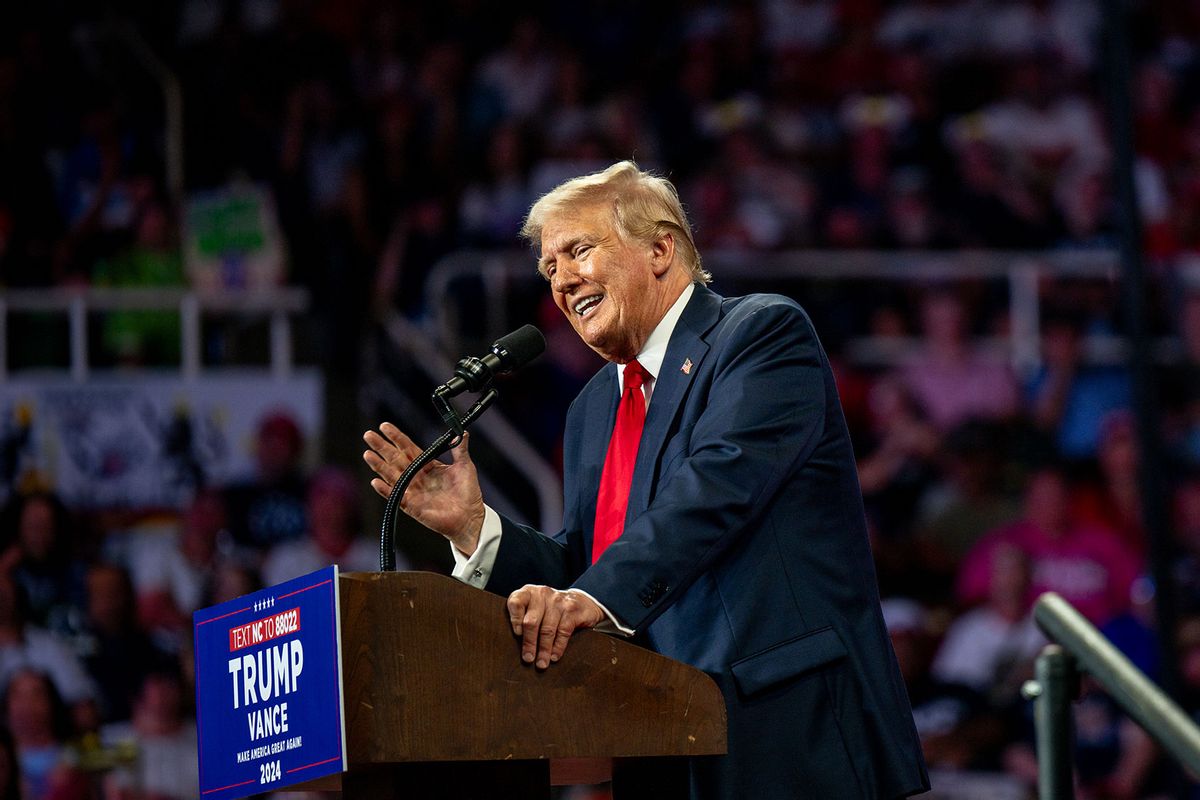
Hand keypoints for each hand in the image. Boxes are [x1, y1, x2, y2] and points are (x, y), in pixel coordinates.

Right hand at [362, 423, 485, 554]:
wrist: (470, 517)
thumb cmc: (468, 492)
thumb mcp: (465, 466)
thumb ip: (460, 449)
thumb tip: (462, 431)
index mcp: (427, 465)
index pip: (408, 447)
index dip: (396, 437)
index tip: (384, 426)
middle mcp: (417, 476)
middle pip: (395, 458)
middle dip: (382, 447)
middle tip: (368, 435)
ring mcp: (412, 491)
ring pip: (391, 475)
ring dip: (379, 465)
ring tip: (367, 454)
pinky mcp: (411, 506)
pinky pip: (395, 496)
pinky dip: (385, 490)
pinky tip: (375, 481)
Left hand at [507, 585, 604, 668]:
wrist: (579, 601)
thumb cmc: (549, 610)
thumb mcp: (534, 608)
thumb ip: (523, 618)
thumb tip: (511, 645)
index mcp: (528, 593)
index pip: (516, 602)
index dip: (515, 619)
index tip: (517, 635)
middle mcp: (542, 594)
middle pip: (532, 621)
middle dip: (529, 643)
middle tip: (528, 659)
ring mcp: (558, 601)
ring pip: (547, 629)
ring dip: (544, 649)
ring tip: (541, 664)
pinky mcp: (572, 610)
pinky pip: (563, 631)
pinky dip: (558, 647)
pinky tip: (554, 657)